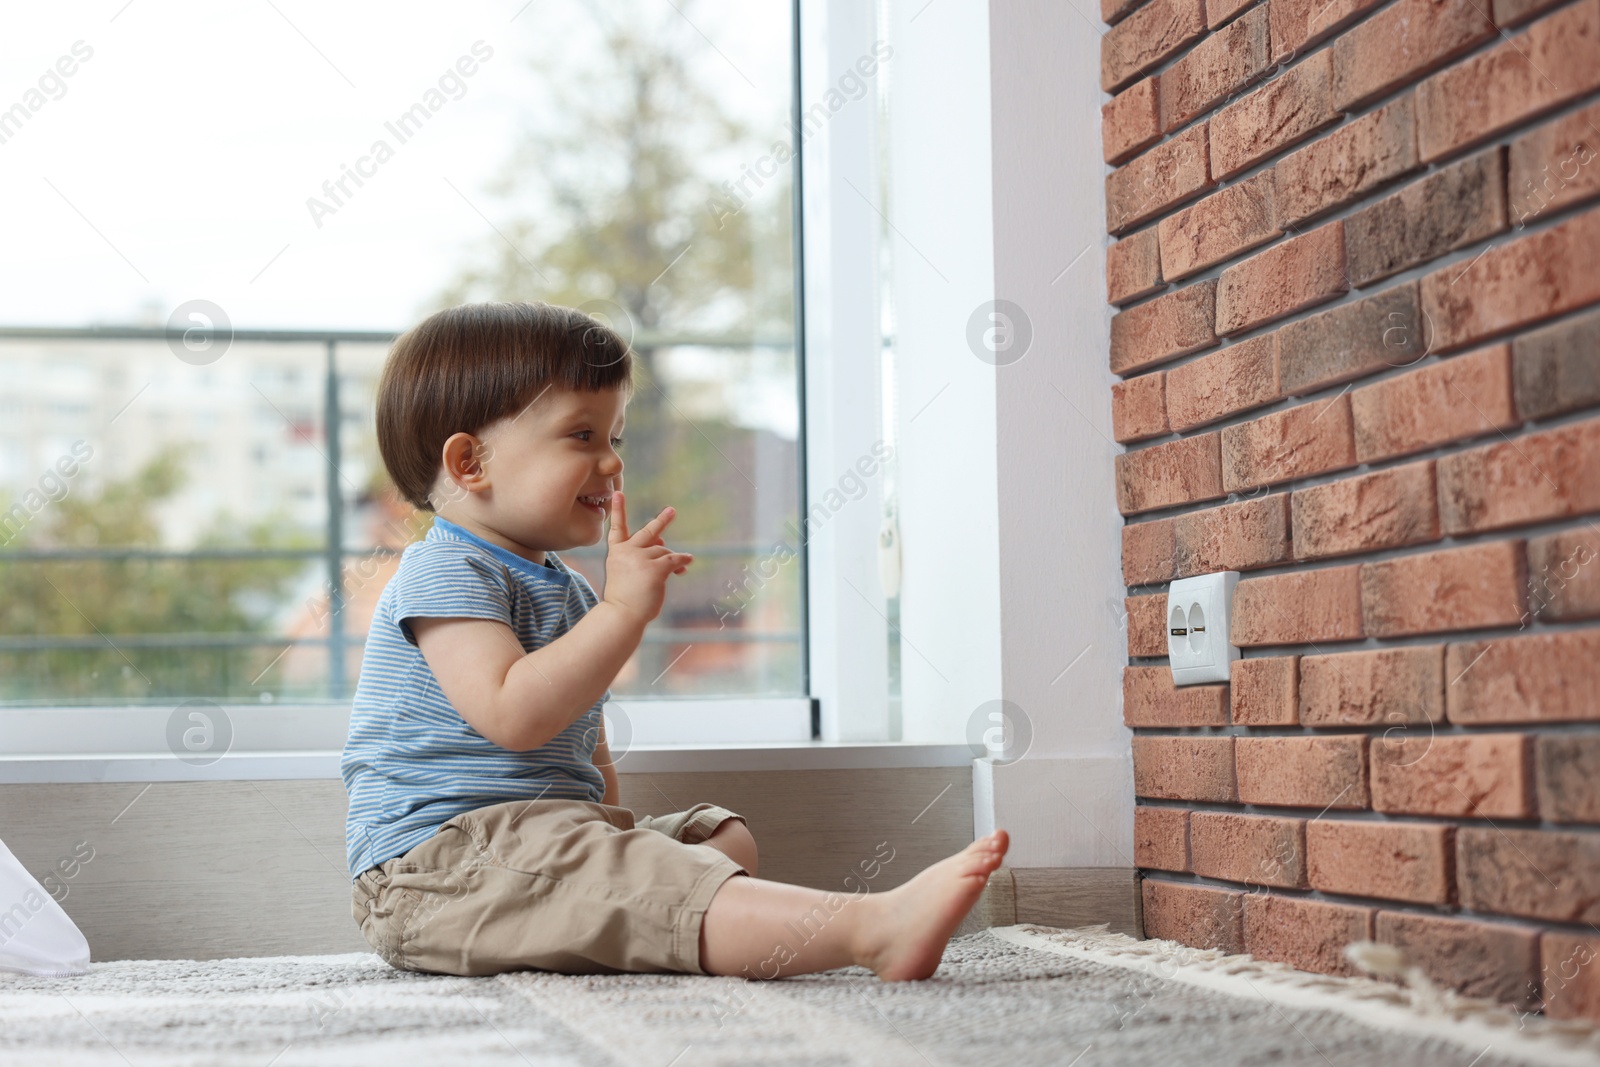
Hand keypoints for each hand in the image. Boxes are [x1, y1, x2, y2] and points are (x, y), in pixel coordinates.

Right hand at [601, 490, 693, 624]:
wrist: (622, 615)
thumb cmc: (626, 597)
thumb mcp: (628, 572)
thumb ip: (642, 555)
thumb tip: (662, 543)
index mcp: (617, 553)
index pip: (617, 528)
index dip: (619, 510)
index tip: (618, 493)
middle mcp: (627, 552)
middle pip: (647, 532)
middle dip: (661, 521)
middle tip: (672, 510)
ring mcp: (640, 559)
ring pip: (663, 551)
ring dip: (672, 560)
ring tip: (677, 571)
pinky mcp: (654, 568)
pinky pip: (674, 559)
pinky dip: (683, 560)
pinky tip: (687, 561)